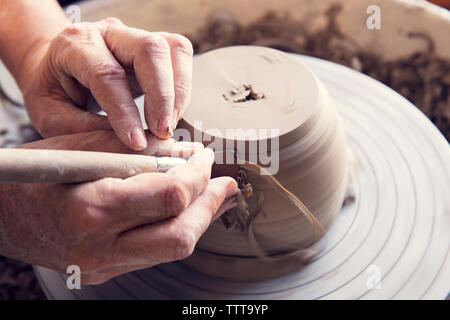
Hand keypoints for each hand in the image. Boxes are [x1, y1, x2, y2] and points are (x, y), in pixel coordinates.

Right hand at [0, 131, 236, 283]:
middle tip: (225, 184)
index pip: (171, 195)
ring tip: (214, 196)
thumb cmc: (34, 176)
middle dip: (210, 206)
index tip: (204, 157)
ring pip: (172, 249)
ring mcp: (104, 265)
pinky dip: (175, 228)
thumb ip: (138, 147)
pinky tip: (183, 211)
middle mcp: (101, 246)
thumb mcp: (83, 147)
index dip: (198, 174)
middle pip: (180, 235)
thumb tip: (184, 152)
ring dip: (199, 220)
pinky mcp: (106, 271)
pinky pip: (153, 252)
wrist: (0, 215)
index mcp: (94, 208)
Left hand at [21, 18, 193, 150]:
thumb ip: (86, 131)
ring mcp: (133, 36)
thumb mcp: (52, 117)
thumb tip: (128, 146)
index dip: (125, 112)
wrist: (55, 71)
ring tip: (168, 124)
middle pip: (148, 50)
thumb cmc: (53, 93)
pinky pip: (180, 55)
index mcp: (74, 46)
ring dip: (178, 91)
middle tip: (162, 133)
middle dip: (162, 96)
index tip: (137, 143)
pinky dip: (183, 85)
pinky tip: (172, 111)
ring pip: (172, 48)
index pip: (107, 74)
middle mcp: (107, 33)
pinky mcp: (153, 46)